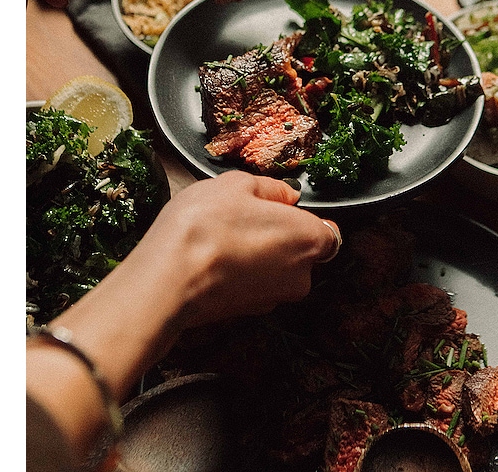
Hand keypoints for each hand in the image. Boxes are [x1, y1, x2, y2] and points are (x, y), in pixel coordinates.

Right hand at [27, 171, 341, 463]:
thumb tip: (285, 195)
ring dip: (258, 256)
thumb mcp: (236, 184)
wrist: (168, 278)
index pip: (328, 231)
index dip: (304, 218)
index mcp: (309, 239)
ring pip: (276, 271)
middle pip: (301, 253)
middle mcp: (301, 276)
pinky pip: (253, 286)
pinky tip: (214, 258)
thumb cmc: (206, 225)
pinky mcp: (247, 314)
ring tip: (223, 236)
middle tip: (245, 217)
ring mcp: (273, 299)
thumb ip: (270, 188)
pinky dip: (240, 274)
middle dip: (279, 237)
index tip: (281, 208)